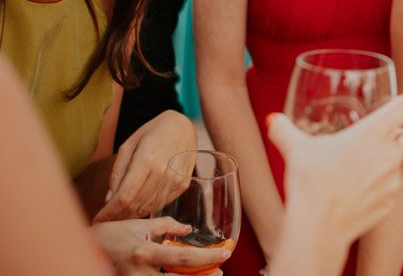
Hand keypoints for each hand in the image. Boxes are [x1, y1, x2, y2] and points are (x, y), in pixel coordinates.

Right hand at [90, 217, 229, 275]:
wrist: (83, 252)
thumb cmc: (110, 236)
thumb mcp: (139, 225)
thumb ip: (166, 226)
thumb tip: (187, 229)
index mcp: (144, 254)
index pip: (183, 259)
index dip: (207, 258)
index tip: (225, 254)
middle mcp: (140, 274)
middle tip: (219, 271)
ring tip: (206, 275)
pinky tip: (184, 275)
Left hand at [94, 111, 196, 221]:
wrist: (183, 126)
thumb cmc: (152, 133)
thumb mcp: (129, 145)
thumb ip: (118, 172)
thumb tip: (109, 199)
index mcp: (146, 159)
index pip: (125, 196)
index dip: (109, 212)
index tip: (97, 220)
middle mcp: (163, 172)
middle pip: (135, 205)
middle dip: (117, 216)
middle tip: (105, 220)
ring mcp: (175, 179)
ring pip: (148, 208)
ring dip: (130, 215)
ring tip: (118, 215)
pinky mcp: (183, 184)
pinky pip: (160, 204)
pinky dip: (146, 209)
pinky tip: (136, 207)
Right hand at [269, 95, 402, 244]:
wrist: (317, 227)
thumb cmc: (311, 182)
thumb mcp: (295, 149)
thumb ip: (284, 130)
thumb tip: (273, 120)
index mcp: (374, 133)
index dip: (397, 106)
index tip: (386, 110)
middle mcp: (390, 155)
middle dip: (391, 139)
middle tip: (367, 144)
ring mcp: (393, 182)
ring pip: (398, 166)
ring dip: (384, 166)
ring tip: (355, 172)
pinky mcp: (389, 204)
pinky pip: (389, 192)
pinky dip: (377, 191)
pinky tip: (354, 194)